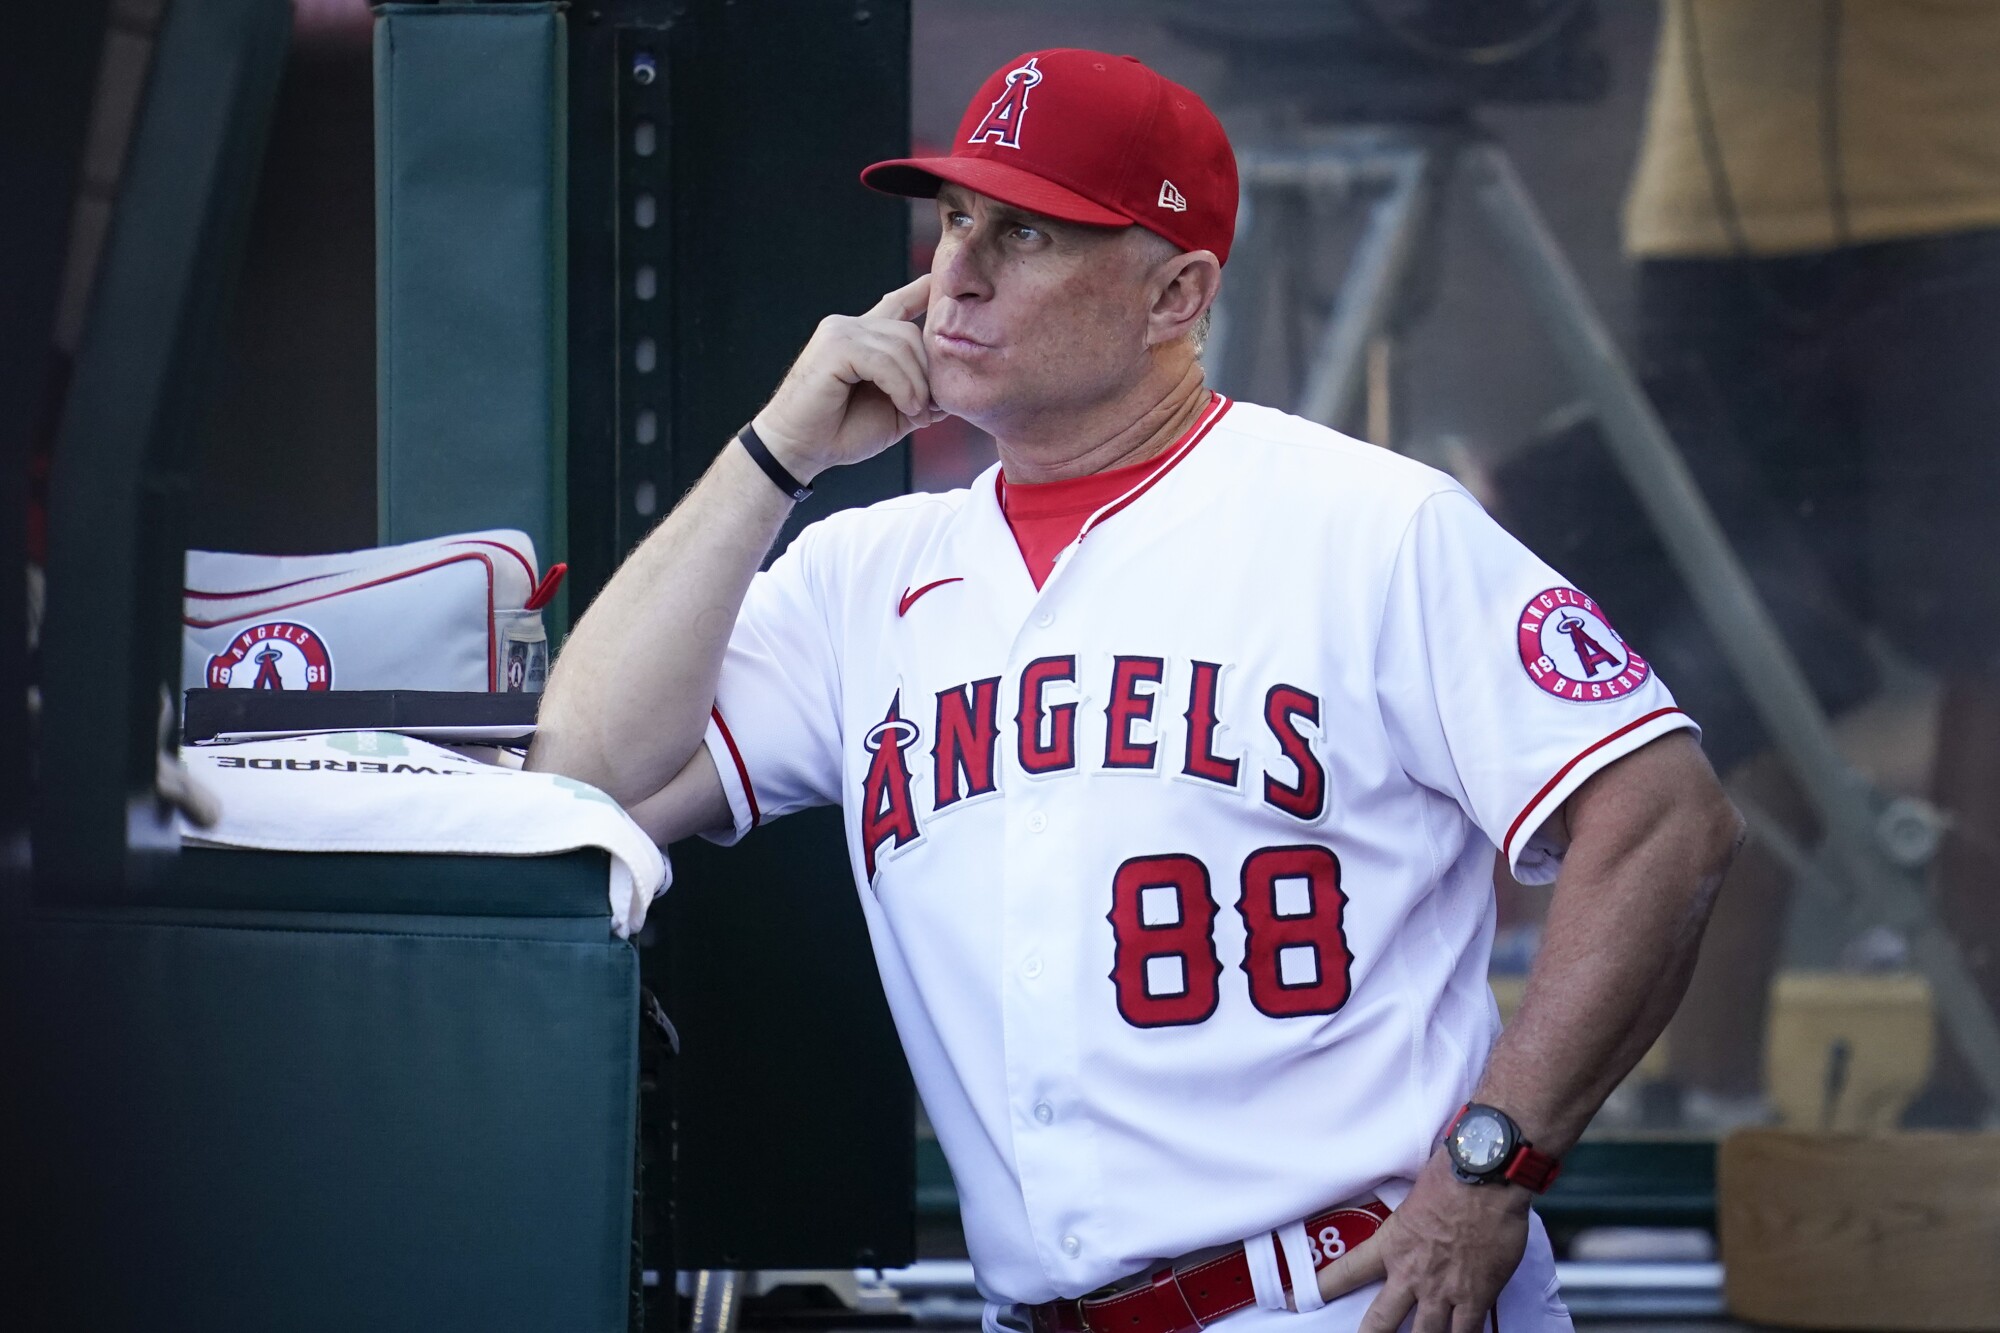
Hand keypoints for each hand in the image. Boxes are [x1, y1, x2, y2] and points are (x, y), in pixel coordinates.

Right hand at [751, 274, 946, 482]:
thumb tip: (953, 393)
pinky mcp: (834, 346)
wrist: (800, 450)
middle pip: (911, 333)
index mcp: (864, 338)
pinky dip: (901, 386)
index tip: (941, 284)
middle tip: (926, 410)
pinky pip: (885, 360)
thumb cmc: (841, 432)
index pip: (898, 304)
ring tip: (915, 412)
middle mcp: (852, 327)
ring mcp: (841, 332)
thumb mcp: (895, 412)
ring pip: (902, 345)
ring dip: (917, 385)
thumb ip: (921, 395)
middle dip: (928, 373)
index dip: (922, 292)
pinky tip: (904, 406)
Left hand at [1316, 1151, 1528, 1332]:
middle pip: (1381, 1322)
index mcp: (1390, 1244)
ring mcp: (1443, 1290)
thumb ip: (1408, 1216)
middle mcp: (1412, 1274)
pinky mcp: (1476, 1297)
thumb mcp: (1413, 1194)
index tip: (1294, 1300)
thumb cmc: (1451, 1173)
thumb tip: (1411, 1209)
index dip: (1320, 1289)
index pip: (1345, 1272)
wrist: (1486, 1176)